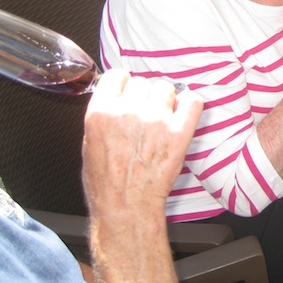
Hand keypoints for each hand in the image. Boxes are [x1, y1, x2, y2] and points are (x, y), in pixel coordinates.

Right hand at [82, 70, 202, 216]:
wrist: (126, 206)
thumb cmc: (106, 182)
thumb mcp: (90, 142)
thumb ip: (104, 115)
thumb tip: (119, 97)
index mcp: (101, 112)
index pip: (118, 75)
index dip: (125, 84)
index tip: (129, 91)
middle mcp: (127, 111)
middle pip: (144, 82)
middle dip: (145, 96)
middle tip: (146, 115)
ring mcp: (155, 120)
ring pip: (167, 88)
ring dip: (166, 100)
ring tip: (162, 119)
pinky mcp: (178, 132)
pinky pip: (192, 100)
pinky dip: (190, 104)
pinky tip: (183, 114)